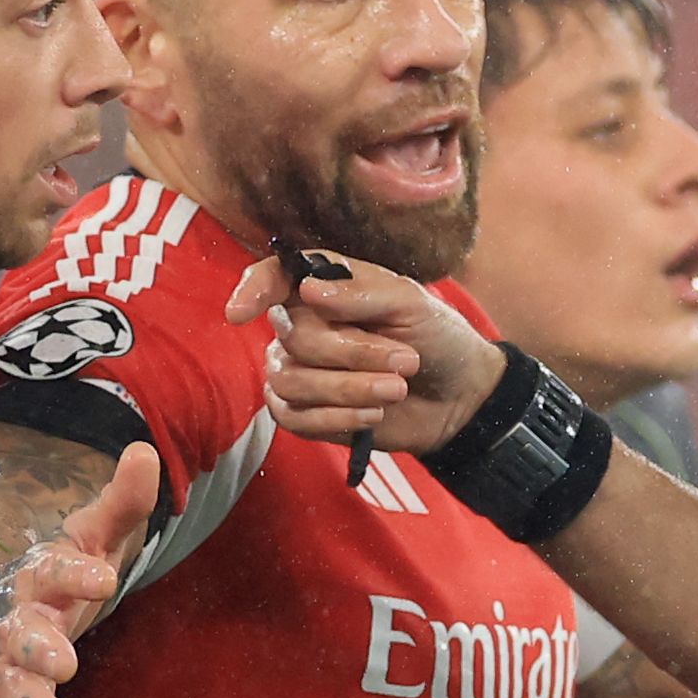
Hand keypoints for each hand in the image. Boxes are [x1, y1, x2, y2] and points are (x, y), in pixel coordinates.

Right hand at [0, 443, 159, 697]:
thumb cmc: (44, 583)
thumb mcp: (82, 541)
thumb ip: (118, 506)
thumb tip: (145, 451)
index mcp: (32, 579)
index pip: (50, 570)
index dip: (73, 572)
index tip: (102, 575)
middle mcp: (10, 627)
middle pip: (20, 637)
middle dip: (38, 648)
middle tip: (65, 659)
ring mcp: (0, 675)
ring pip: (11, 693)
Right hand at [223, 253, 503, 456]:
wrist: (457, 395)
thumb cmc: (435, 337)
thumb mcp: (411, 304)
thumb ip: (362, 293)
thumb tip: (308, 292)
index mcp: (324, 286)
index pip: (273, 278)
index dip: (252, 290)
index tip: (240, 312)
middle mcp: (302, 324)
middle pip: (292, 337)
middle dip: (352, 354)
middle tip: (405, 361)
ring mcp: (298, 370)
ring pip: (290, 380)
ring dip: (349, 389)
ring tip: (397, 389)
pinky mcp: (304, 413)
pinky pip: (295, 418)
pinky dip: (337, 419)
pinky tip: (373, 416)